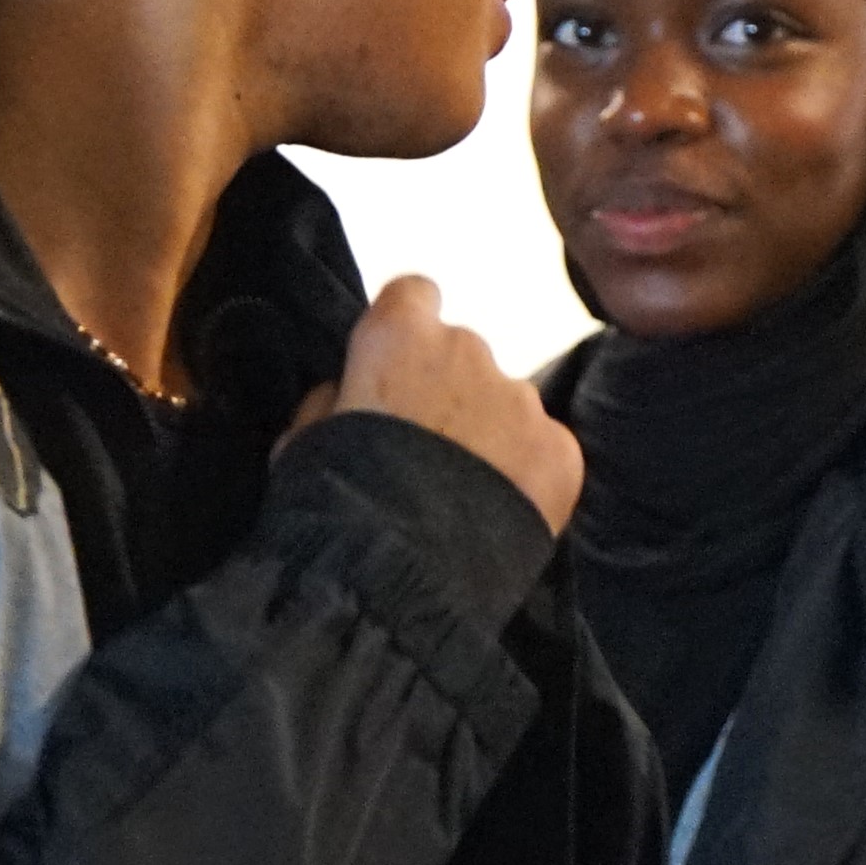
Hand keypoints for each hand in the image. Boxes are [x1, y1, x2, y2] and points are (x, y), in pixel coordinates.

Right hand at [322, 273, 580, 534]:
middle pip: (464, 357)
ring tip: (464, 499)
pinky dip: (528, 476)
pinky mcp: (561, 450)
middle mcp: (469, 350)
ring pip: (508, 405)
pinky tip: (500, 516)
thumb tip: (352, 392)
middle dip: (450, 393)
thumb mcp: (304, 441)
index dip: (407, 329)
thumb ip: (335, 398)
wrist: (401, 569)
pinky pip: (543, 451)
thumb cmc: (336, 501)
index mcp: (399, 336)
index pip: (414, 295)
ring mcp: (522, 399)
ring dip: (490, 437)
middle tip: (429, 456)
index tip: (399, 367)